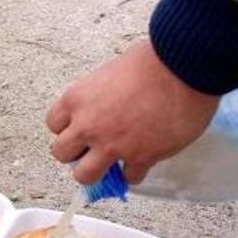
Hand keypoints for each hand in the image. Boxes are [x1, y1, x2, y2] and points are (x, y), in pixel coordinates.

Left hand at [46, 40, 219, 183]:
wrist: (184, 67)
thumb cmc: (153, 60)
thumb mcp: (111, 72)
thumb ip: (100, 95)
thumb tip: (106, 104)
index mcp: (77, 99)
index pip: (54, 125)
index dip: (68, 128)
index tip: (81, 128)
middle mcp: (87, 125)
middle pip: (61, 154)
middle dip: (77, 153)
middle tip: (94, 148)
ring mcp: (112, 145)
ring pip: (85, 176)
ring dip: (97, 172)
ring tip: (112, 164)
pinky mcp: (140, 157)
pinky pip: (129, 178)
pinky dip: (135, 172)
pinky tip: (144, 160)